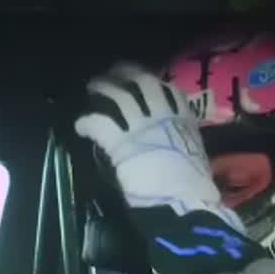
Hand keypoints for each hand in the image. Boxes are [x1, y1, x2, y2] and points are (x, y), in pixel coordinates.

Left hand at [74, 63, 243, 232]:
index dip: (152, 84)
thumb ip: (182, 141)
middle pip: (141, 81)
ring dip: (103, 88)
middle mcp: (161, 113)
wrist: (181, 199)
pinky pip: (98, 121)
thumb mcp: (194, 154)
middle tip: (112, 74)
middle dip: (125, 74)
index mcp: (183, 118)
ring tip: (93, 88)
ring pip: (117, 94)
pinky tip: (80, 126)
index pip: (168, 90)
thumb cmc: (193, 185)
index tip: (142, 81)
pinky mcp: (118, 139)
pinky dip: (86, 121)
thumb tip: (176, 144)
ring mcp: (139, 123)